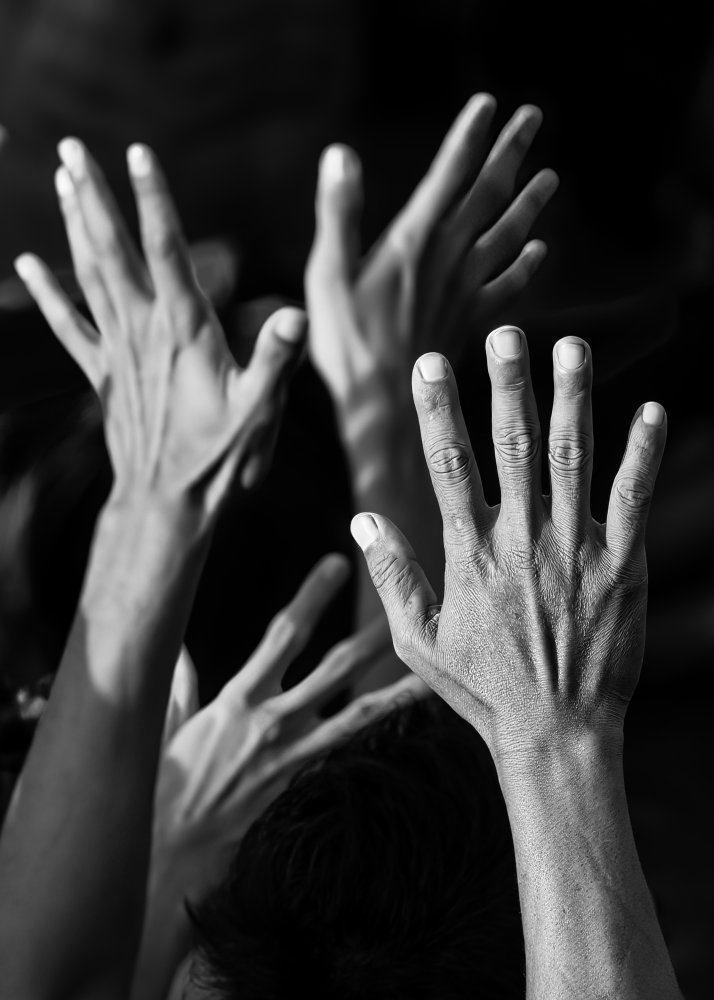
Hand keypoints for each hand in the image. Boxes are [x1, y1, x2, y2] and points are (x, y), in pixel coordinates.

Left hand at [14, 140, 305, 513]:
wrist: (166, 503)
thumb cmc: (218, 459)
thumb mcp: (259, 411)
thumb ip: (276, 360)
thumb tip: (297, 313)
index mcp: (185, 330)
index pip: (165, 251)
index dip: (153, 199)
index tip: (137, 152)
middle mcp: (144, 331)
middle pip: (112, 251)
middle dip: (93, 197)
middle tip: (72, 150)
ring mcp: (118, 351)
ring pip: (89, 274)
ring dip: (74, 225)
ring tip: (61, 180)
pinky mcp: (103, 375)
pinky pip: (68, 325)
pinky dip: (46, 293)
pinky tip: (26, 264)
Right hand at [152, 554, 426, 901]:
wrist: (174, 846)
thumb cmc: (167, 780)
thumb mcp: (168, 723)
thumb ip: (180, 681)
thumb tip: (177, 646)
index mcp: (238, 697)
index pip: (282, 635)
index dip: (311, 598)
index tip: (334, 566)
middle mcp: (273, 721)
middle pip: (333, 670)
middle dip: (368, 636)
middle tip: (399, 607)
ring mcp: (294, 754)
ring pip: (357, 716)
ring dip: (394, 692)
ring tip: (427, 673)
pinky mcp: (302, 781)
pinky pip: (346, 752)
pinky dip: (372, 734)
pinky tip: (398, 722)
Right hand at [305, 95, 557, 409]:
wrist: (384, 405)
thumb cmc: (347, 343)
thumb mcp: (328, 274)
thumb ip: (339, 213)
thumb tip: (341, 154)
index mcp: (413, 240)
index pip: (448, 174)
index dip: (469, 135)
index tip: (488, 103)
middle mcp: (448, 258)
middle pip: (488, 194)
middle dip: (511, 152)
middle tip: (534, 117)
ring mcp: (465, 291)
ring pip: (507, 236)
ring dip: (529, 204)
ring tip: (551, 178)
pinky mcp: (471, 322)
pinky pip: (508, 287)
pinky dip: (527, 266)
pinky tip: (540, 251)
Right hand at [350, 328, 666, 763]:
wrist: (555, 734)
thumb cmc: (482, 688)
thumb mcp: (417, 641)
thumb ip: (392, 576)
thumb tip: (359, 519)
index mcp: (469, 554)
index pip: (448, 465)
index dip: (437, 409)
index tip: (430, 362)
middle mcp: (521, 541)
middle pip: (513, 447)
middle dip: (508, 384)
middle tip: (507, 332)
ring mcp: (575, 551)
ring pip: (572, 460)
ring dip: (573, 400)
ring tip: (573, 348)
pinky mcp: (620, 567)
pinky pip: (634, 501)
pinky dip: (642, 454)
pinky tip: (652, 410)